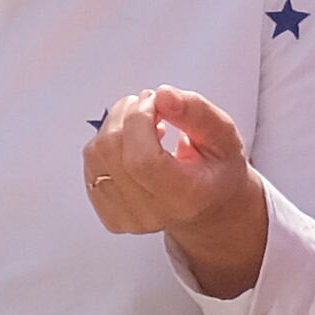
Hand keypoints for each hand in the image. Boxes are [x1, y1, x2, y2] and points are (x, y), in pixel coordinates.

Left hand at [86, 86, 268, 297]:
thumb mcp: (223, 135)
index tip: (156, 103)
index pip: (143, 160)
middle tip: (151, 104)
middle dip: (126, 114)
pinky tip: (131, 146)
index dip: (140, 120)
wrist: (208, 209)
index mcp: (186, 197)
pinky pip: (90, 167)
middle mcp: (154, 214)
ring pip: (96, 155)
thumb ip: (197, 112)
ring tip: (143, 124)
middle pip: (112, 153)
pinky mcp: (110, 216)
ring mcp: (128, 219)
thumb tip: (161, 95)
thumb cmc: (216, 171)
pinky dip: (105, 145)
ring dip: (114, 126)